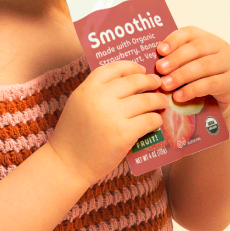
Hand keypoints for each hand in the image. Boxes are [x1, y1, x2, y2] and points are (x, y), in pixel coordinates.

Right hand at [48, 60, 165, 182]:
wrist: (67, 164)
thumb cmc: (74, 136)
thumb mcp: (79, 104)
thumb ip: (97, 92)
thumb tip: (127, 82)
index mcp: (88, 88)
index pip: (115, 68)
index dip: (132, 66)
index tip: (142, 69)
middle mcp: (101, 97)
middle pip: (134, 81)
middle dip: (150, 81)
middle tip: (158, 84)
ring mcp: (113, 115)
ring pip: (146, 100)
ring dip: (158, 100)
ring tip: (162, 102)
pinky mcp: (124, 133)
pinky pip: (149, 120)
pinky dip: (156, 119)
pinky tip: (157, 121)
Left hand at [155, 27, 229, 114]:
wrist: (218, 105)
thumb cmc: (198, 82)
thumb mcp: (188, 67)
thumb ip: (176, 61)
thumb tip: (154, 62)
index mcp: (207, 39)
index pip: (190, 33)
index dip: (174, 40)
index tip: (160, 50)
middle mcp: (221, 48)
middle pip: (197, 48)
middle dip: (176, 58)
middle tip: (160, 69)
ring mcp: (229, 65)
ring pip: (204, 66)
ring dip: (182, 75)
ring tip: (166, 84)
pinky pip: (210, 84)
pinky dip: (192, 90)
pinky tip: (179, 96)